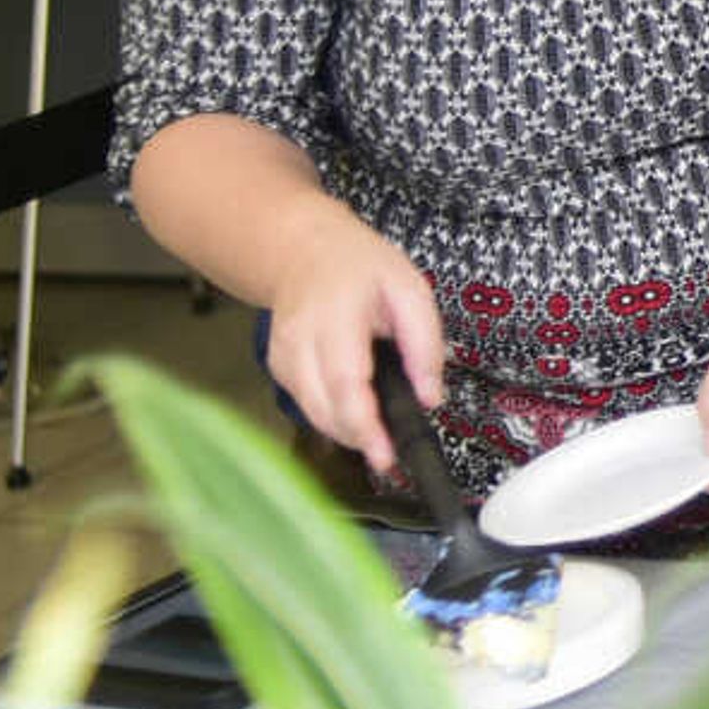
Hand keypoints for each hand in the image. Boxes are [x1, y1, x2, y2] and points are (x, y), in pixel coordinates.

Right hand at [261, 200, 448, 480]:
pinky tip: (354, 417)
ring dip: (345, 432)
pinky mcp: (277, 366)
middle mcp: (300, 337)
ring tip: (378, 440)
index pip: (346, 379)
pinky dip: (330, 417)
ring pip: (311, 411)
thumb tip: (431, 397)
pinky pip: (304, 403)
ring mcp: (282, 354)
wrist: (305, 251)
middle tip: (389, 458)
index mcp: (337, 313)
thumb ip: (425, 344)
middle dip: (358, 438)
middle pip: (324, 405)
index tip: (385, 454)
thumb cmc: (363, 268)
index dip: (364, 423)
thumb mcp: (411, 289)